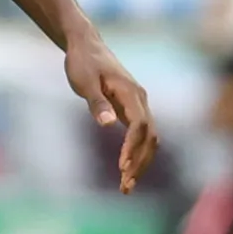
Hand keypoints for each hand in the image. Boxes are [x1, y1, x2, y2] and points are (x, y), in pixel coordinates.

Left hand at [66, 30, 158, 192]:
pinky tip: (127, 169)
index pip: (139, 125)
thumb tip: (107, 124)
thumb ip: (96, 103)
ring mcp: (138, 105)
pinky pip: (141, 135)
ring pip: (149, 138)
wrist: (87, 46)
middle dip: (140, 163)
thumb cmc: (82, 63)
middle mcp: (140, 100)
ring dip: (141, 162)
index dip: (132, 147)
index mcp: (130, 94)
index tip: (121, 166)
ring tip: (126, 186)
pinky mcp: (132, 110)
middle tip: (125, 187)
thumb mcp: (84, 82)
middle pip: (149, 137)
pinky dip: (137, 153)